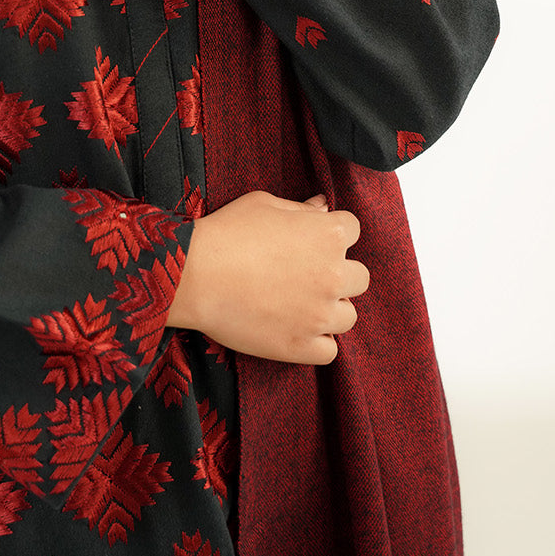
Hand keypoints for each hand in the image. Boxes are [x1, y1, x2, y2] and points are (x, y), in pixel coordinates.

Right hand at [167, 191, 368, 364]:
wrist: (194, 275)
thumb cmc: (226, 232)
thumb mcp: (264, 204)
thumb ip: (301, 209)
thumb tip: (322, 208)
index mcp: (328, 235)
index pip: (353, 231)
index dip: (332, 233)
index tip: (313, 240)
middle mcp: (333, 275)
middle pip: (359, 277)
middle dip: (338, 273)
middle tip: (307, 274)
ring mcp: (320, 314)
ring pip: (348, 316)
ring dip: (330, 309)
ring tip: (299, 303)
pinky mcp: (303, 346)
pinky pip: (330, 351)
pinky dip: (317, 342)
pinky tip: (295, 328)